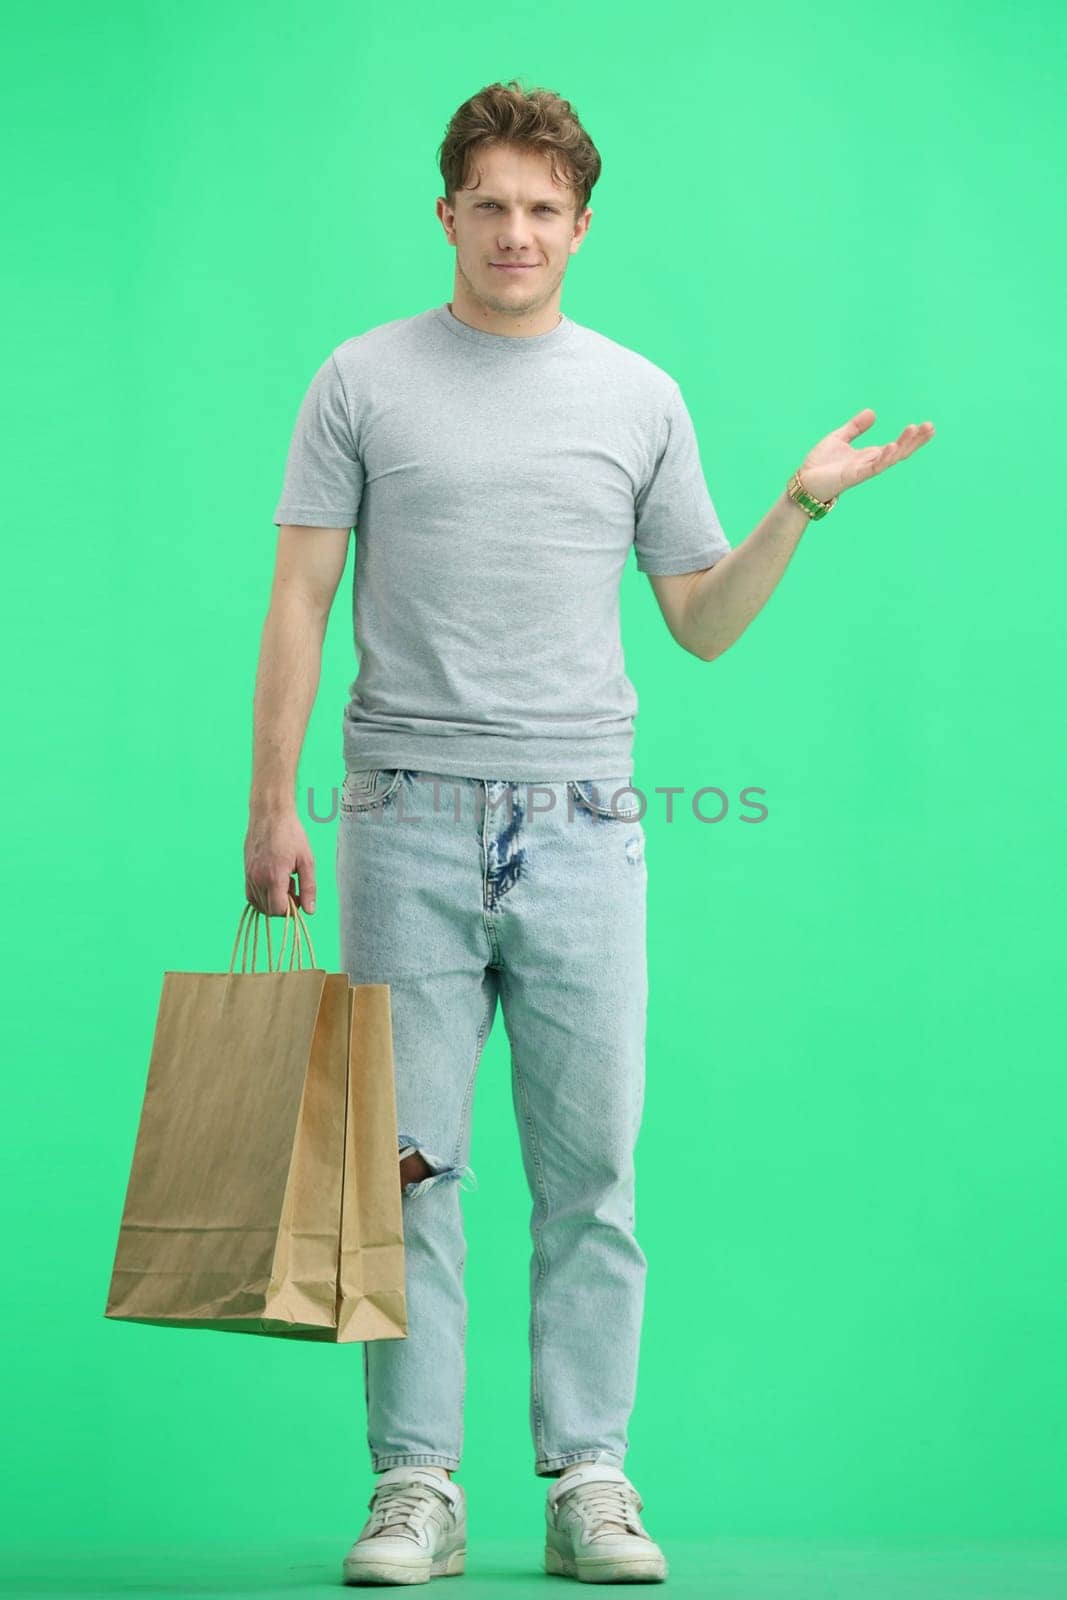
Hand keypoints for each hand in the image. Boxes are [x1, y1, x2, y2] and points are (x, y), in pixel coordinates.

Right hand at [244, 809, 316, 915]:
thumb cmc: (291, 835)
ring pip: (259, 904)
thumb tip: (309, 911)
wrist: (270, 815)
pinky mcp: (245, 872)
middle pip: (269, 909)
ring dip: (273, 900)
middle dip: (283, 905)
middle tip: (294, 887)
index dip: (291, 910)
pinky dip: (263, 895)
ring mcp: (249, 876)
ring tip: (285, 880)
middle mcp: (257, 879)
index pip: (278, 910)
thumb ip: (309, 888)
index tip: (299, 898)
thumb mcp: (307, 861)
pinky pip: (251, 895)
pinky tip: (275, 881)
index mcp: (274, 877)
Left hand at [797, 409, 934, 503]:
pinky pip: (873, 467)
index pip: (897, 445)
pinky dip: (883, 457)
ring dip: (903, 445)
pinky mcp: (854, 476)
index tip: (927, 426)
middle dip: (916, 441)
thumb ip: (855, 427)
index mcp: (870, 455)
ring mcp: (864, 470)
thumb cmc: (820, 464)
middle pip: (900, 452)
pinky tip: (891, 446)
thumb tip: (872, 412)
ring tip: (915, 429)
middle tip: (931, 427)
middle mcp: (871, 463)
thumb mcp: (839, 438)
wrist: (804, 481)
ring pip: (890, 458)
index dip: (912, 437)